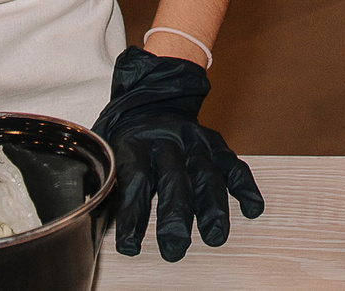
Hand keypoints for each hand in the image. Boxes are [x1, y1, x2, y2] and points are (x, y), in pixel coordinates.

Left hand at [92, 47, 264, 258]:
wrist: (151, 95)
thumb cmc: (124, 133)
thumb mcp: (105, 149)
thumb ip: (105, 178)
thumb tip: (92, 215)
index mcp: (134, 145)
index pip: (134, 183)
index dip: (132, 216)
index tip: (130, 246)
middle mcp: (167, 142)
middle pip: (174, 181)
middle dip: (176, 219)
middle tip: (175, 249)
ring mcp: (194, 141)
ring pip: (207, 174)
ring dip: (212, 208)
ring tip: (215, 236)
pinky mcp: (213, 142)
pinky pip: (232, 163)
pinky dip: (245, 186)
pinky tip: (252, 208)